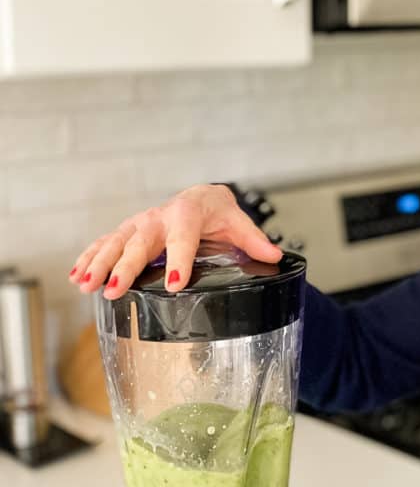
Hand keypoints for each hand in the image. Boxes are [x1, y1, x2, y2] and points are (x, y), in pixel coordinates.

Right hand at [68, 183, 281, 299]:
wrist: (200, 197)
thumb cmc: (219, 213)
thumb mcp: (238, 222)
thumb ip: (253, 240)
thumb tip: (276, 255)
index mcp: (188, 214)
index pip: (182, 237)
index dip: (178, 260)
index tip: (173, 283)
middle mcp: (158, 217)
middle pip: (140, 242)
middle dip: (126, 267)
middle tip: (113, 289)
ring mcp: (140, 224)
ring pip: (115, 242)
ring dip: (99, 263)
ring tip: (85, 285)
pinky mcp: (128, 232)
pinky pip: (105, 243)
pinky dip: (89, 257)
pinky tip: (76, 276)